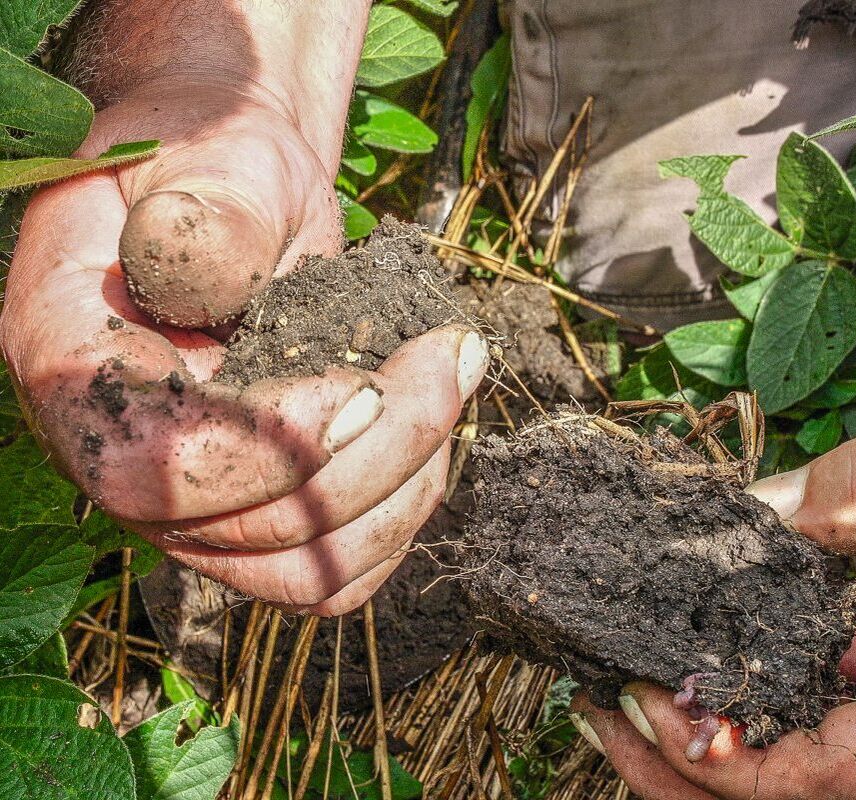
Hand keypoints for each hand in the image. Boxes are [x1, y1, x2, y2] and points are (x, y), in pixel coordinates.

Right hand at [0, 1, 488, 614]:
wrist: (243, 190)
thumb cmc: (221, 160)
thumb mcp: (214, 152)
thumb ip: (209, 210)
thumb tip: (198, 270)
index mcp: (74, 364)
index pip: (153, 466)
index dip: (269, 448)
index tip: (368, 383)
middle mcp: (122, 455)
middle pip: (250, 530)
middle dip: (381, 448)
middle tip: (457, 350)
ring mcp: (192, 499)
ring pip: (306, 568)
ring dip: (406, 484)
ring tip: (454, 376)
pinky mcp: (256, 512)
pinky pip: (332, 569)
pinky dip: (400, 512)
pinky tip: (433, 432)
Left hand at [572, 415, 855, 798]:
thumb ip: (848, 503)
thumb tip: (732, 521)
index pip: (830, 780)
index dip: (727, 761)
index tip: (646, 701)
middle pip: (795, 798)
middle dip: (684, 769)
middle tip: (599, 708)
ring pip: (796, 768)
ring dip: (706, 737)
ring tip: (624, 688)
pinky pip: (814, 716)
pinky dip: (746, 696)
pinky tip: (696, 654)